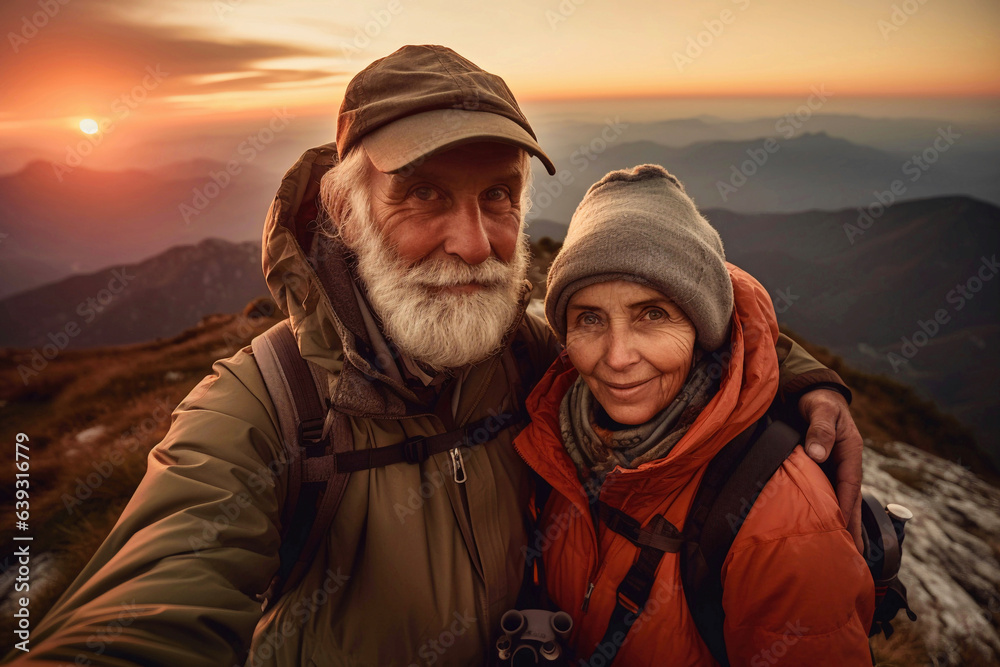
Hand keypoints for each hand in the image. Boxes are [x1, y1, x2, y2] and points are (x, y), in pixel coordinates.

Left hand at [798, 389, 863, 552]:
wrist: (812, 393)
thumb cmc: (819, 401)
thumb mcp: (822, 410)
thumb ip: (820, 429)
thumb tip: (818, 455)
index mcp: (850, 453)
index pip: (850, 486)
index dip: (847, 510)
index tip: (845, 533)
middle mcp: (845, 464)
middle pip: (850, 501)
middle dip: (853, 529)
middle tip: (853, 558)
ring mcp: (834, 469)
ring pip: (839, 501)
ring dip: (841, 525)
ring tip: (841, 553)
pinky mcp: (823, 471)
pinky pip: (826, 494)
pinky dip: (826, 512)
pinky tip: (822, 530)